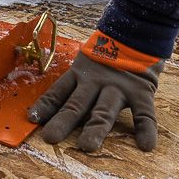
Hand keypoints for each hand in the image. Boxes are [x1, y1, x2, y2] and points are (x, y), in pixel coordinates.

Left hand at [28, 34, 163, 151]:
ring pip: (104, 110)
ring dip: (95, 128)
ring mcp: (118, 88)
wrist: (138, 32)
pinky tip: (146, 145)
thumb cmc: (108, 53)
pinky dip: (146, 129)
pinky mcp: (141, 92)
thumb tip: (49, 105)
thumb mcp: (87, 62)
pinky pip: (145, 113)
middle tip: (51, 138)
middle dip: (63, 121)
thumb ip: (75, 81)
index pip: (58, 92)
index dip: (45, 106)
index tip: (32, 119)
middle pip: (76, 104)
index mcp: (80, 75)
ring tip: (87, 146)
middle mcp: (95, 82)